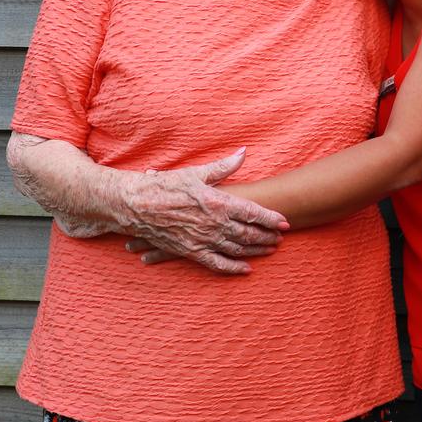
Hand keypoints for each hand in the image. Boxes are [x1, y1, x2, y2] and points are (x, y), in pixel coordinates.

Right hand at [122, 149, 287, 274]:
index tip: (285, 222)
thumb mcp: (197, 173)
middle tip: (282, 238)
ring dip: (256, 250)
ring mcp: (203, 239)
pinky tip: (246, 269)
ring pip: (237, 249)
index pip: (252, 212)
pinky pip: (217, 264)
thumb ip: (224, 166)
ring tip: (270, 250)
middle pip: (249, 233)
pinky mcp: (191, 252)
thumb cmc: (166, 185)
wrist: (136, 205)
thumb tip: (244, 152)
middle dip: (267, 236)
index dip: (271, 218)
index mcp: (218, 202)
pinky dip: (233, 268)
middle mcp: (214, 223)